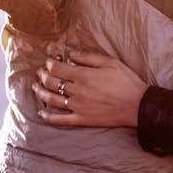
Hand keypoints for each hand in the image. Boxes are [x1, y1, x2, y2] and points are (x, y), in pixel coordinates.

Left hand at [32, 48, 147, 127]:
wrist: (137, 105)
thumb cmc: (127, 81)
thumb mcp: (111, 62)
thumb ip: (89, 57)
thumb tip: (70, 53)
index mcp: (84, 75)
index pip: (58, 69)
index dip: (49, 64)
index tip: (48, 61)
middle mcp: (77, 91)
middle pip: (52, 83)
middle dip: (43, 75)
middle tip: (39, 72)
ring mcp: (77, 106)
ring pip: (52, 99)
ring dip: (40, 92)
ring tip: (35, 87)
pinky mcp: (81, 119)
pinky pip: (60, 119)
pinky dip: (48, 116)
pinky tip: (41, 112)